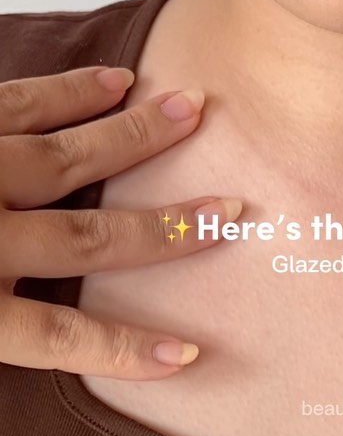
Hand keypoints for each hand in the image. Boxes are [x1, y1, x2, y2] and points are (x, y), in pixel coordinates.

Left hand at [0, 65, 241, 378]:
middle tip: (228, 210)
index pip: (58, 335)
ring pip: (67, 157)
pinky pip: (20, 104)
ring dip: (136, 135)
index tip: (186, 354)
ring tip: (193, 110)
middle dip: (165, 227)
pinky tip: (115, 81)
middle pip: (88, 239)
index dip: (124, 348)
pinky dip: (72, 92)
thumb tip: (38, 328)